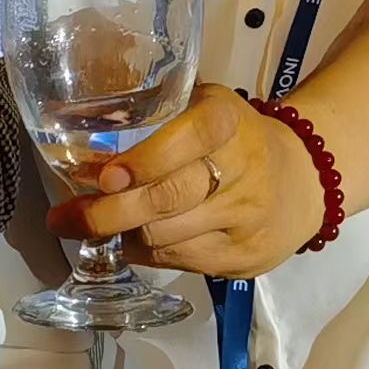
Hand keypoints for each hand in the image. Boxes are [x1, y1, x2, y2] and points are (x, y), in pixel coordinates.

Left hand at [47, 84, 320, 278]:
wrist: (303, 180)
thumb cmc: (233, 139)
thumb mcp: (203, 107)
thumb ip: (156, 112)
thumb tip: (74, 132)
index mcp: (228, 120)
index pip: (190, 137)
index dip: (146, 160)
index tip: (105, 176)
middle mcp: (244, 168)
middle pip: (167, 199)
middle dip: (108, 212)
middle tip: (65, 218)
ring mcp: (247, 217)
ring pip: (165, 236)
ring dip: (120, 234)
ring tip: (94, 225)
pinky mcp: (244, 257)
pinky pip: (176, 260)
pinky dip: (144, 252)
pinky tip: (133, 240)